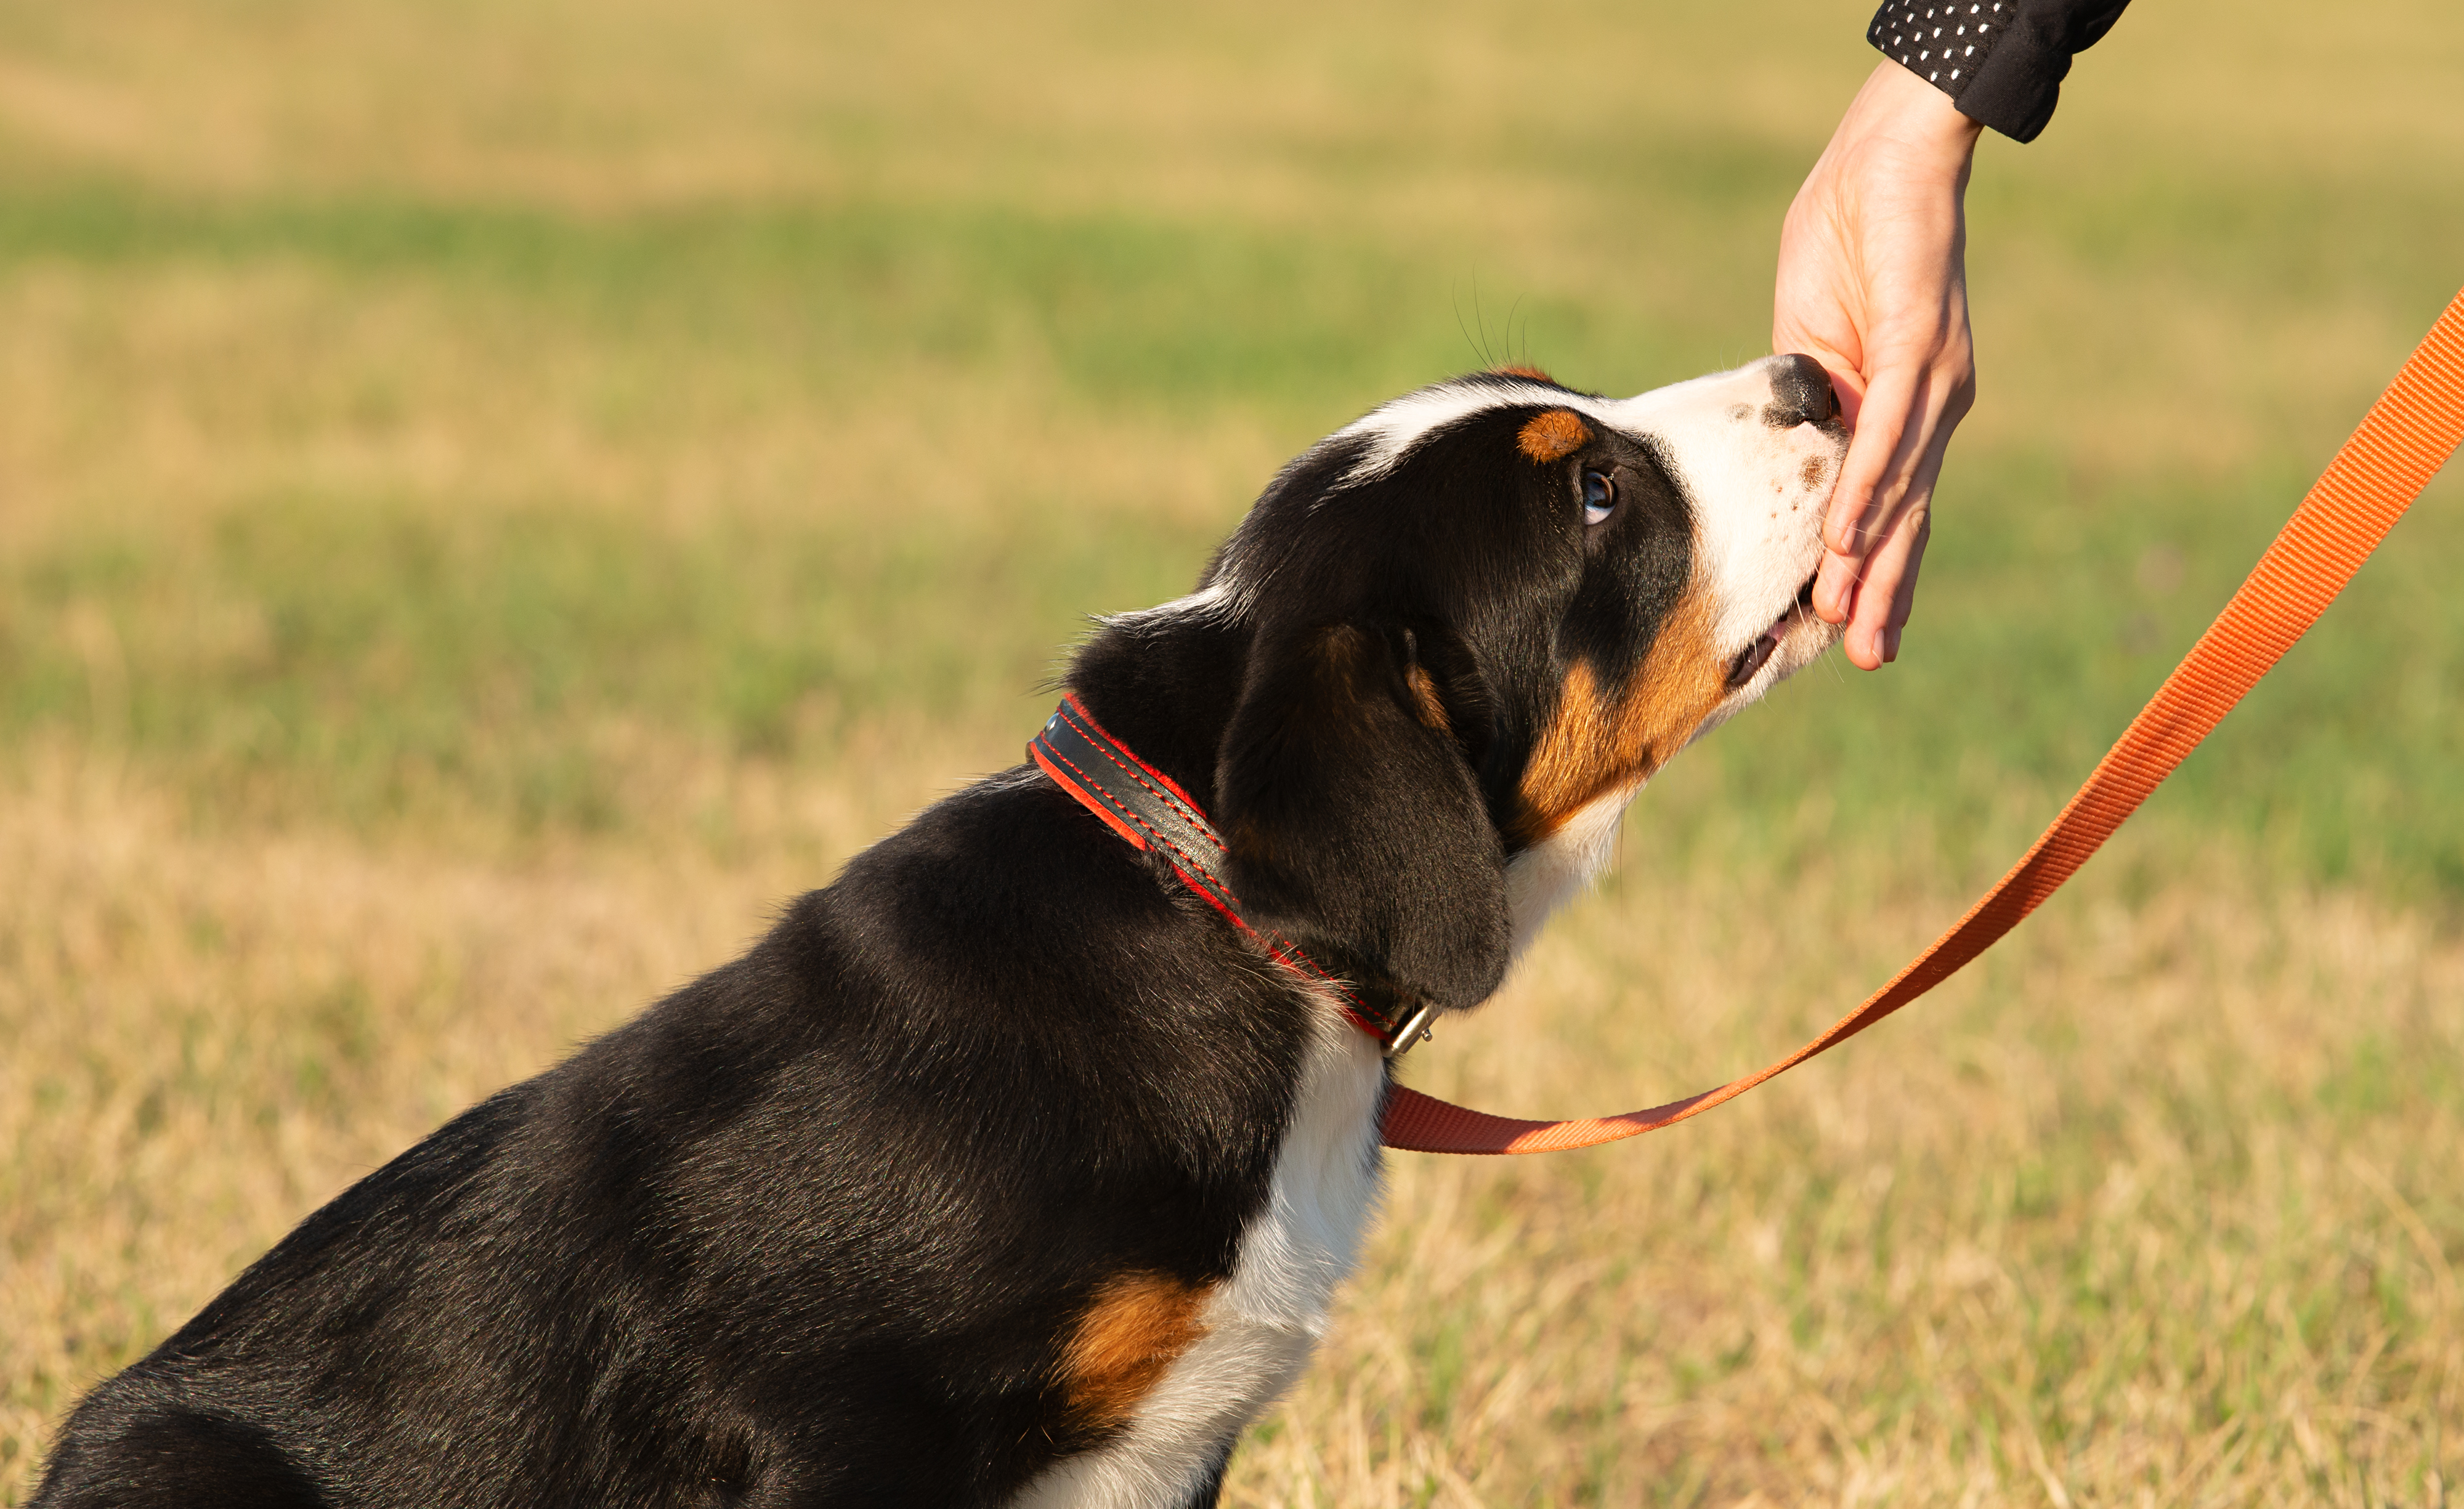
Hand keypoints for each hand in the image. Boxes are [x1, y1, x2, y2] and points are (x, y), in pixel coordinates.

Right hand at [1774, 60, 1982, 667]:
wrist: (1888, 152)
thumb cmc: (1848, 236)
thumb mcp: (1812, 342)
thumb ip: (1812, 404)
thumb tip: (1795, 464)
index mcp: (1910, 405)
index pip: (1894, 501)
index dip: (1873, 564)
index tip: (1846, 627)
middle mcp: (1936, 402)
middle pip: (1908, 513)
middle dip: (1884, 589)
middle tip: (1869, 659)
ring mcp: (1933, 376)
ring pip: (1899, 488)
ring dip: (1868, 557)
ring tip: (1842, 619)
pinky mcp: (1916, 342)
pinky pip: (1886, 432)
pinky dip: (1864, 488)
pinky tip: (1844, 537)